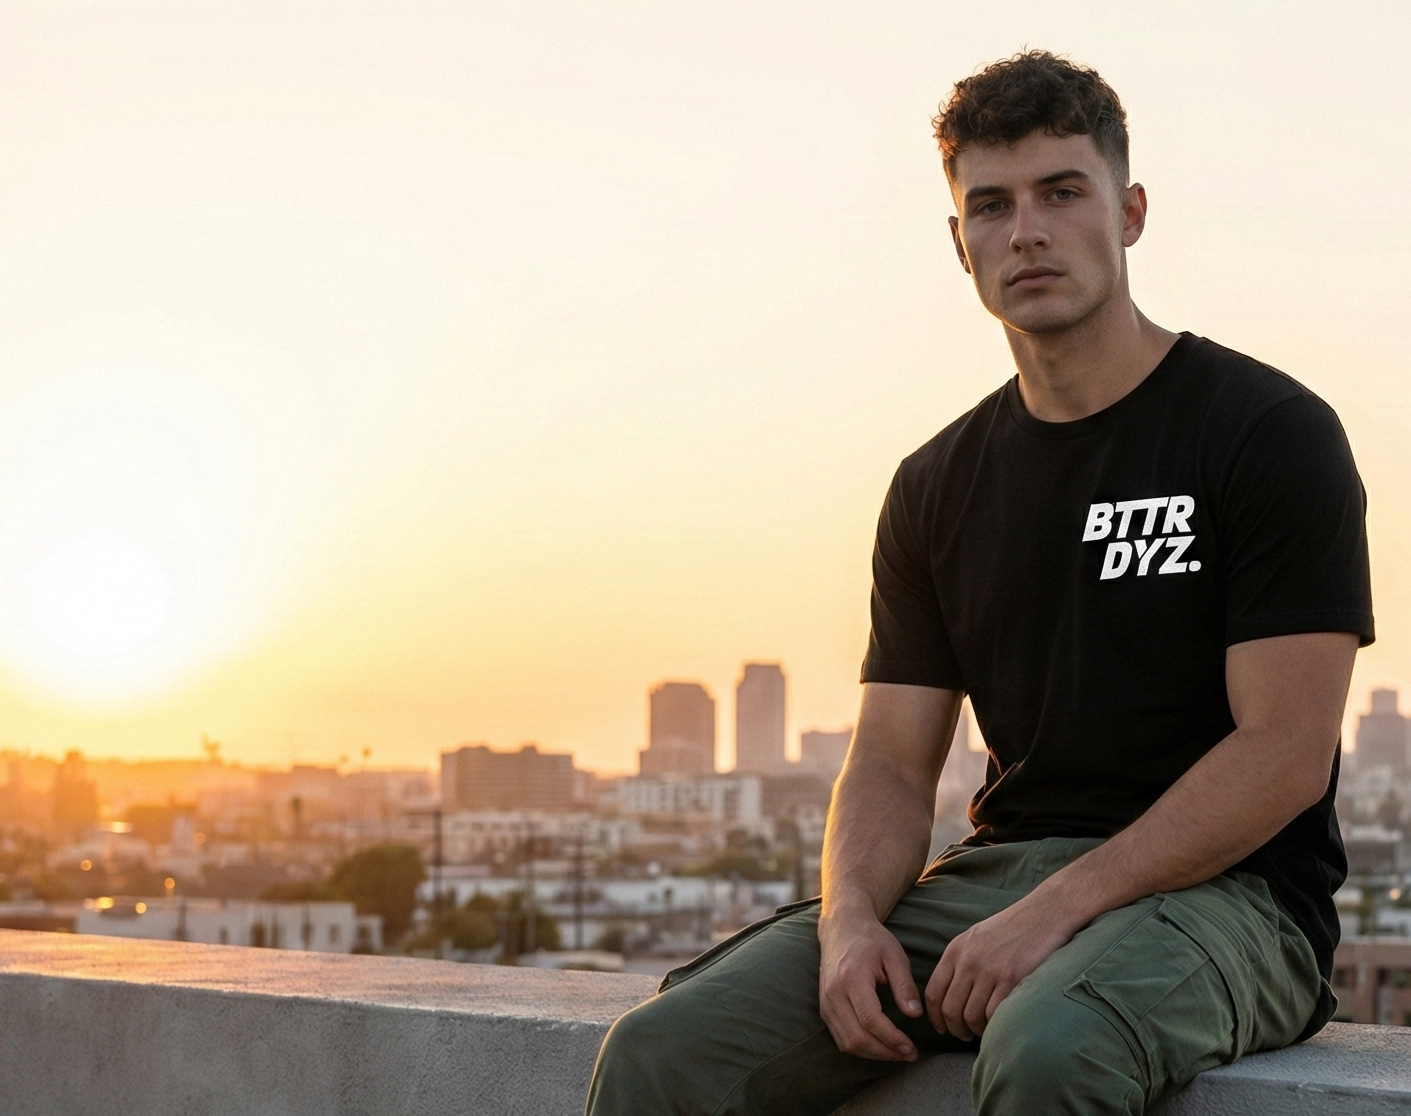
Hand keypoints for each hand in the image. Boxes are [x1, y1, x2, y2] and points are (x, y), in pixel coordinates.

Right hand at [818, 908, 923, 1061]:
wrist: (842, 928)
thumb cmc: (871, 940)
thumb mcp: (894, 956)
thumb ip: (905, 985)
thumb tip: (915, 1015)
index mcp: (851, 977)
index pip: (870, 1019)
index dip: (892, 1039)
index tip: (911, 1048)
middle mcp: (833, 993)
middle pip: (857, 1037)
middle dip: (885, 1052)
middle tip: (909, 1054)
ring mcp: (826, 1002)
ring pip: (847, 1043)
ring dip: (874, 1054)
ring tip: (897, 1053)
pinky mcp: (824, 1008)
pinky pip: (841, 1038)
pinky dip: (861, 1048)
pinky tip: (880, 1046)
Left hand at [925, 894, 1077, 1039]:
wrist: (1043, 913)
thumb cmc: (1012, 928)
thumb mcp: (976, 938)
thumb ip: (961, 961)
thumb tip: (951, 993)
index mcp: (956, 950)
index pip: (934, 992)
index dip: (935, 1017)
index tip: (941, 1028)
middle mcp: (968, 961)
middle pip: (950, 1009)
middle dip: (955, 1029)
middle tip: (964, 1035)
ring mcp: (989, 970)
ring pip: (971, 1016)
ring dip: (975, 1031)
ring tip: (982, 1032)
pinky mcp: (1011, 978)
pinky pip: (994, 1014)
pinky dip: (994, 1026)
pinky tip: (998, 1024)